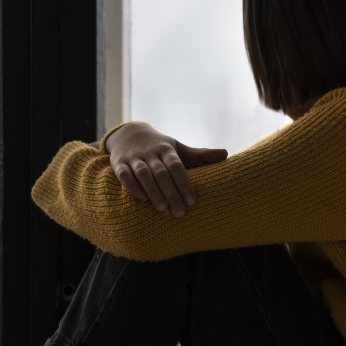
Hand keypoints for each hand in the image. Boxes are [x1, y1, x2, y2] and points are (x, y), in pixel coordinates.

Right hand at [105, 122, 226, 216]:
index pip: (176, 166)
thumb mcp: (179, 148)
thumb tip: (226, 154)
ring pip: (143, 174)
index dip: (184, 183)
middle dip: (171, 193)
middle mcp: (150, 152)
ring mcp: (133, 158)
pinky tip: (142, 200)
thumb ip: (200, 154)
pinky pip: (124, 175)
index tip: (192, 201)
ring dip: (153, 191)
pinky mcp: (119, 164)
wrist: (128, 133)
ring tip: (162, 209)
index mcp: (166, 149)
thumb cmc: (159, 146)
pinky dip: (133, 187)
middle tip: (180, 212)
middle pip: (161, 173)